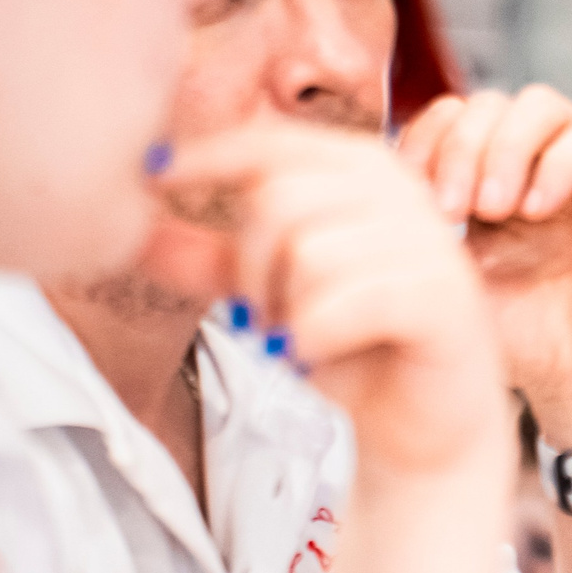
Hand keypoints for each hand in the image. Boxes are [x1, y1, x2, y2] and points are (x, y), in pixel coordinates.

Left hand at [155, 123, 505, 476]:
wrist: (421, 427)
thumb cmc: (356, 350)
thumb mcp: (271, 294)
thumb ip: (210, 258)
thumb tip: (128, 227)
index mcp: (368, 172)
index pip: (275, 145)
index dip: (208, 156)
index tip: (153, 170)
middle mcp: (406, 193)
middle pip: (279, 201)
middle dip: (251, 270)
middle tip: (268, 319)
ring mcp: (430, 242)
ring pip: (308, 254)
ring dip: (286, 313)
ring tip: (305, 341)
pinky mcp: (443, 296)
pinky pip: (341, 304)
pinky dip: (312, 339)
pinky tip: (319, 356)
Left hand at [395, 86, 571, 446]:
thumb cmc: (520, 343)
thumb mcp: (445, 281)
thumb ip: (410, 232)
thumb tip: (350, 192)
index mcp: (491, 178)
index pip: (450, 116)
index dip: (425, 140)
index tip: (406, 192)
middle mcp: (539, 164)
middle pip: (489, 103)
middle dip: (459, 146)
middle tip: (448, 205)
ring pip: (542, 106)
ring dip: (505, 147)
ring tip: (493, 207)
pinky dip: (561, 162)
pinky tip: (537, 209)